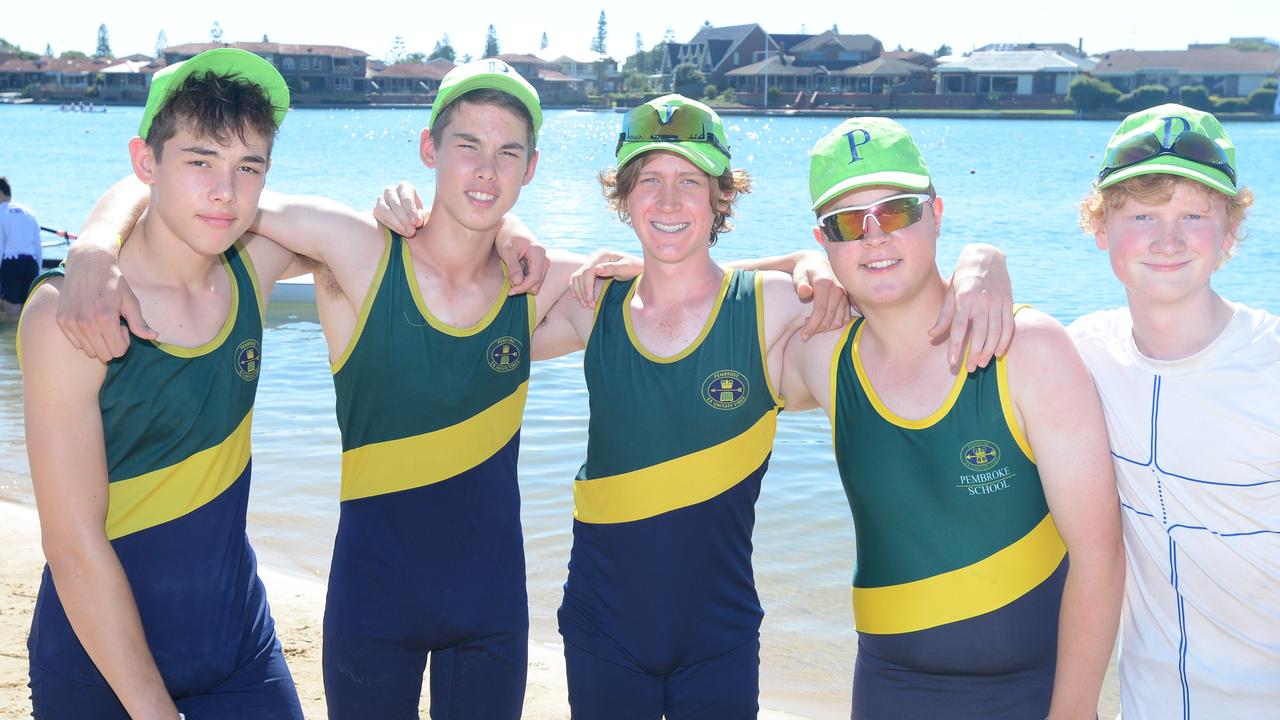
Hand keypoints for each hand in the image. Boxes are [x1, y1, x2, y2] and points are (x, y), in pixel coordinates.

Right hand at [56, 247, 155, 360]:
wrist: (87, 263)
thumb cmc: (113, 281)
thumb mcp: (130, 300)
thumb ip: (139, 322)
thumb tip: (153, 337)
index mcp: (105, 318)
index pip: (119, 351)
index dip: (124, 341)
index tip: (123, 326)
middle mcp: (85, 322)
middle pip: (104, 355)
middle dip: (113, 344)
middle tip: (113, 325)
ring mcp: (71, 322)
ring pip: (89, 351)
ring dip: (99, 342)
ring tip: (101, 322)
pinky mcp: (61, 320)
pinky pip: (76, 343)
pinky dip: (85, 338)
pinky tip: (89, 321)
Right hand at [372, 182, 425, 237]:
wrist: (405, 218)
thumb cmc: (416, 213)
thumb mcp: (421, 213)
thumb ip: (420, 216)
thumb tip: (417, 222)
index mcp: (404, 187)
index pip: (407, 198)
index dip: (411, 211)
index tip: (416, 223)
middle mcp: (390, 190)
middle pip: (396, 204)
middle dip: (404, 220)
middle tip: (412, 231)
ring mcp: (381, 199)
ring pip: (386, 211)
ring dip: (397, 224)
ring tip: (407, 233)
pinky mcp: (376, 209)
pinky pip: (381, 218)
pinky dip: (391, 225)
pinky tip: (400, 232)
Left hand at [494, 216, 547, 294]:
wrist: (510, 226)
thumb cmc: (507, 235)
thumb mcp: (506, 249)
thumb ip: (512, 265)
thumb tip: (517, 282)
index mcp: (538, 253)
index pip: (534, 278)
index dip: (523, 287)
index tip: (510, 292)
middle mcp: (544, 258)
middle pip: (538, 283)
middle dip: (523, 287)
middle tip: (509, 286)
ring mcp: (543, 261)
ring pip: (537, 283)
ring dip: (524, 285)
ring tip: (511, 278)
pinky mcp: (539, 264)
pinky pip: (535, 279)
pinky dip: (525, 281)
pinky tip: (515, 274)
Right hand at [569, 250, 640, 306]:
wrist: (638, 269)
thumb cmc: (635, 269)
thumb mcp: (627, 269)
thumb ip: (613, 268)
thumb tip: (597, 270)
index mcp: (602, 255)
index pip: (588, 270)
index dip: (587, 286)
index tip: (590, 300)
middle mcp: (594, 258)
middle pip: (580, 275)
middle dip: (583, 292)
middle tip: (589, 306)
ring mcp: (592, 264)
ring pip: (577, 278)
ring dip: (579, 292)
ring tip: (586, 305)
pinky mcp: (591, 271)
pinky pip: (578, 280)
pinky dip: (577, 290)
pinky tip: (580, 299)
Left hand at [791, 251, 850, 339]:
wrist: (817, 263)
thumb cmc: (805, 270)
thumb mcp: (799, 275)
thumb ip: (800, 284)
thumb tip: (804, 291)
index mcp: (825, 283)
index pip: (820, 312)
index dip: (811, 326)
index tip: (803, 336)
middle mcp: (838, 289)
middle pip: (829, 319)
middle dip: (817, 329)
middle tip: (805, 331)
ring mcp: (845, 294)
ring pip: (838, 321)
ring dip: (825, 328)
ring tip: (813, 324)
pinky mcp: (849, 299)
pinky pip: (845, 319)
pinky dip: (835, 324)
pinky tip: (824, 321)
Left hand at [931, 244, 1013, 371]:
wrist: (986, 257)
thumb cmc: (963, 277)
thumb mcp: (950, 292)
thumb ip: (943, 315)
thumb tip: (931, 335)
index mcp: (964, 298)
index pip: (959, 328)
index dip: (955, 346)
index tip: (951, 363)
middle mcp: (982, 301)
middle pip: (979, 333)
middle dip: (974, 353)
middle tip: (970, 369)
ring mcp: (997, 302)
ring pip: (995, 332)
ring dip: (989, 350)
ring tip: (982, 363)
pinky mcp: (1009, 302)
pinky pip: (1009, 326)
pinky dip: (1004, 341)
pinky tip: (998, 353)